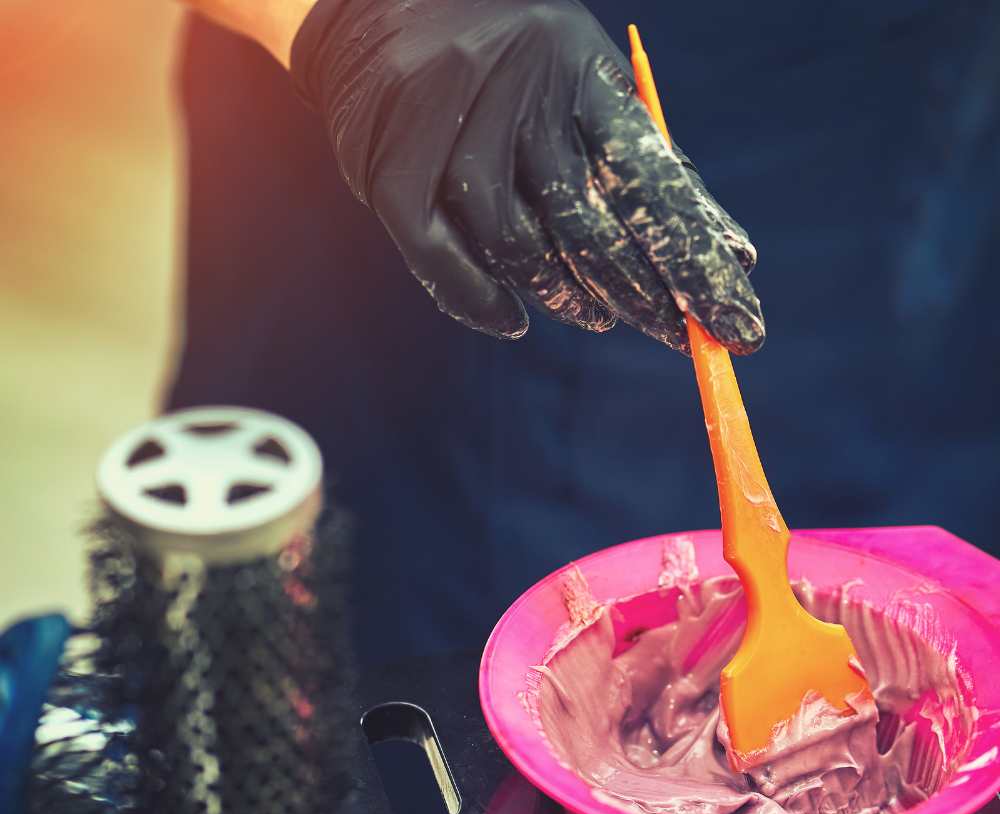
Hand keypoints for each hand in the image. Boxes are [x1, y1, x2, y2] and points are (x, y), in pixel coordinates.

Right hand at [292, 0, 763, 352]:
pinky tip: (516, 320)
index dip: (695, 262)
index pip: (652, 183)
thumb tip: (729, 254)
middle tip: (679, 336)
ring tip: (601, 318)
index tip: (737, 323)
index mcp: (580, 72)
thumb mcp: (590, 91)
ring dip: (570, 301)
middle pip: (589, 227)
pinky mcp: (394, 177)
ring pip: (521, 252)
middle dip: (646, 296)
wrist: (383, 12)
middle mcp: (517, 100)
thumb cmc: (518, 67)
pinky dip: (483, 305)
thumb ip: (651, 167)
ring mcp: (450, 138)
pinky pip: (444, 266)